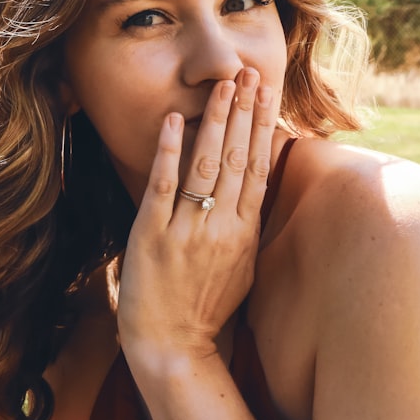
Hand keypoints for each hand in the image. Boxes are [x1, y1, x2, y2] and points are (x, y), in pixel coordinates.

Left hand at [116, 67, 278, 366]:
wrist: (173, 347)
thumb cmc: (206, 307)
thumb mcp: (241, 266)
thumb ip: (248, 224)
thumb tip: (256, 184)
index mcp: (244, 232)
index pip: (257, 167)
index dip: (262, 126)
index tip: (267, 92)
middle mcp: (221, 227)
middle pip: (236, 158)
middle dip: (244, 111)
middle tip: (250, 71)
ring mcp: (187, 230)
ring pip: (206, 165)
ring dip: (216, 121)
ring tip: (224, 85)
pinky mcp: (152, 235)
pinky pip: (163, 186)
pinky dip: (170, 151)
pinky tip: (177, 119)